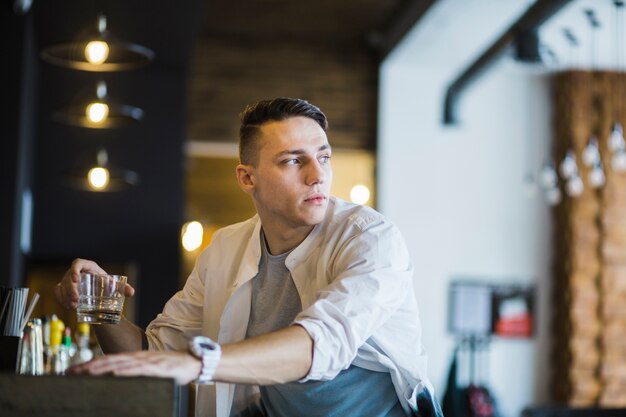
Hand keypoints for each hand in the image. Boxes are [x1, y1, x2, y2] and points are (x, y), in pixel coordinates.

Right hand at [54, 258, 134, 308]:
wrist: (99, 291)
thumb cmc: (107, 285)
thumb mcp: (114, 286)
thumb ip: (123, 288)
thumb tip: (131, 292)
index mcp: (89, 267)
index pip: (77, 263)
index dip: (75, 269)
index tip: (76, 279)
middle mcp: (77, 272)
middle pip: (68, 277)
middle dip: (70, 289)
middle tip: (76, 300)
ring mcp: (69, 279)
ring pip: (62, 285)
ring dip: (65, 296)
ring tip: (73, 306)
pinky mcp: (64, 287)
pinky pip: (58, 291)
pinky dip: (60, 298)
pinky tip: (67, 306)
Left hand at [68, 351, 201, 384]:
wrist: (193, 362)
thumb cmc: (171, 368)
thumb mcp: (150, 369)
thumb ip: (135, 372)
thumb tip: (116, 379)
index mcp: (135, 358)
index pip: (109, 360)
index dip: (90, 364)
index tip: (73, 370)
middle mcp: (138, 357)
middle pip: (110, 361)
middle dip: (89, 367)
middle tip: (71, 372)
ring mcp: (147, 362)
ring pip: (121, 364)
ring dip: (102, 368)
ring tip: (86, 372)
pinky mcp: (157, 367)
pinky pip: (139, 369)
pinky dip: (126, 371)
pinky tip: (115, 374)